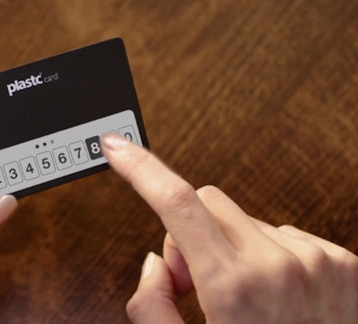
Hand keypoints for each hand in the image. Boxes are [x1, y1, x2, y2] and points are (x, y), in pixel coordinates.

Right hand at [102, 132, 357, 323]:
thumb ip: (152, 308)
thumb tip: (155, 265)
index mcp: (234, 288)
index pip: (176, 203)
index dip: (141, 169)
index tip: (119, 148)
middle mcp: (277, 266)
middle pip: (206, 201)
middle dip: (189, 231)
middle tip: (194, 279)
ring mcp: (314, 261)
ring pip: (245, 218)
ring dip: (232, 246)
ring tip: (242, 296)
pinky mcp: (341, 262)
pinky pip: (284, 234)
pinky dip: (269, 255)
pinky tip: (274, 294)